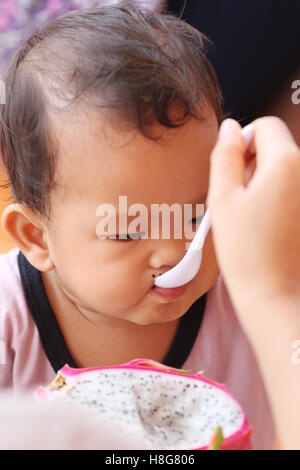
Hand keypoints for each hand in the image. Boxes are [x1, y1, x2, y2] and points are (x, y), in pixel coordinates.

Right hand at [207, 116, 299, 308]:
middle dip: (255, 164)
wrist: (272, 291)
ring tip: (252, 215)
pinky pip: (293, 189)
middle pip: (278, 147)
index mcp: (286, 163)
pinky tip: (267, 224)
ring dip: (266, 182)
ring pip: (285, 169)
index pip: (265, 126)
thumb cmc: (244, 249)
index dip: (244, 142)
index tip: (233, 170)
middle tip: (239, 198)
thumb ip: (224, 156)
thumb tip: (230, 127)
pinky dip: (278, 197)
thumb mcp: (222, 198)